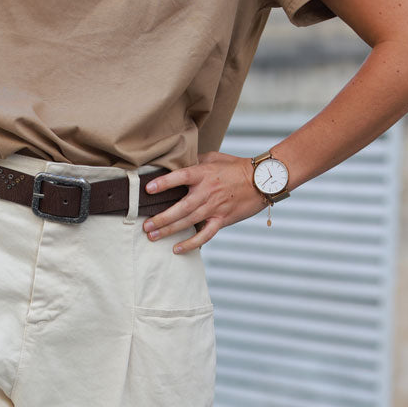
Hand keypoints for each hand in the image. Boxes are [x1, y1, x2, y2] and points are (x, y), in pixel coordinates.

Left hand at [143, 152, 269, 252]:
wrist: (262, 181)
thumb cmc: (236, 167)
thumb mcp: (214, 157)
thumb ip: (194, 161)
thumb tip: (176, 164)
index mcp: (204, 173)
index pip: (181, 177)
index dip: (164, 183)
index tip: (148, 190)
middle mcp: (208, 192)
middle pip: (181, 207)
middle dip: (161, 218)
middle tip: (146, 225)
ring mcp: (214, 208)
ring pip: (188, 222)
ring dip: (169, 230)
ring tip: (152, 236)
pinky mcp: (221, 220)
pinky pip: (205, 235)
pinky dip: (191, 244)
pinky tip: (177, 249)